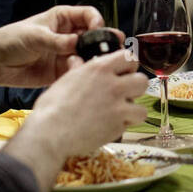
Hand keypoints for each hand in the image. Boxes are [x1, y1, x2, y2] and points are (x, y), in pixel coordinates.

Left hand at [0, 5, 104, 88]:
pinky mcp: (62, 71)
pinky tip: (80, 74)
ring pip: (88, 55)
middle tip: (109, 49)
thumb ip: (57, 41)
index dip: (97, 21)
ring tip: (95, 64)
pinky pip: (77, 72)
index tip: (98, 30)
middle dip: (101, 42)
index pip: (88, 15)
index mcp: (63, 19)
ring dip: (93, 60)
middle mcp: (68, 35)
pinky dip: (81, 73)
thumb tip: (78, 43)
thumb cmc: (10, 40)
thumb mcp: (34, 36)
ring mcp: (66, 54)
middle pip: (93, 36)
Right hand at [35, 50, 149, 153]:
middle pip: (142, 80)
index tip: (124, 73)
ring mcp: (118, 106)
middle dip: (135, 89)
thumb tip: (76, 60)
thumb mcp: (64, 82)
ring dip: (133, 111)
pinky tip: (110, 126)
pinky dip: (123, 126)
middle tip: (124, 95)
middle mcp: (112, 84)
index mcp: (99, 69)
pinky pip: (130, 124)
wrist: (50, 134)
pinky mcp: (119, 125)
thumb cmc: (51, 109)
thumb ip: (77, 70)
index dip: (129, 66)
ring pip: (141, 106)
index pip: (129, 57)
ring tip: (119, 114)